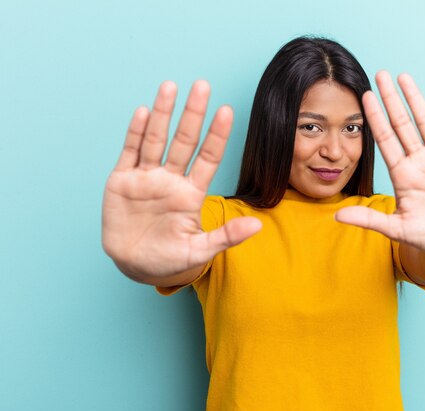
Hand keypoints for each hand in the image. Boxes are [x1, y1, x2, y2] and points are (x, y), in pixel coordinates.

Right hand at [102, 80, 260, 280]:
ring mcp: (146, 178)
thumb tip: (258, 226)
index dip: (217, 136)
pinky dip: (136, 132)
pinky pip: (130, 152)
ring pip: (156, 139)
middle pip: (184, 141)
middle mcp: (170, 179)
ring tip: (171, 86)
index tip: (227, 111)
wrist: (134, 266)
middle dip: (193, 114)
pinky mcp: (122, 181)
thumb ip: (227, 237)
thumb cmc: (169, 260)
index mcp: (191, 193)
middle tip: (202, 85)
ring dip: (163, 114)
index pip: (208, 158)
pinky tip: (144, 112)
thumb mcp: (200, 251)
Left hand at [336, 71, 424, 255]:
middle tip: (380, 74)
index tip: (364, 96)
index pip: (385, 140)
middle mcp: (419, 162)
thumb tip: (336, 216)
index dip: (375, 118)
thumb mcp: (397, 230)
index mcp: (402, 175)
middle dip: (391, 100)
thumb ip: (369, 220)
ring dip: (416, 100)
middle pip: (402, 124)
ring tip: (404, 77)